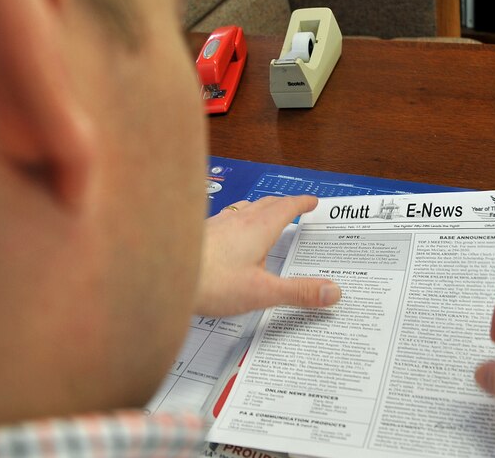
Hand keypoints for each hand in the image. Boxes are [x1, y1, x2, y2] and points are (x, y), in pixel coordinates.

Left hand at [194, 195, 340, 316]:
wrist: (160, 275)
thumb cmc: (210, 282)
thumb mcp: (262, 292)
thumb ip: (299, 292)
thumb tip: (333, 291)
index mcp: (258, 227)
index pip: (287, 207)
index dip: (302, 203)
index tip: (312, 201)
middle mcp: (237, 219)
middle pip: (266, 204)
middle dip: (283, 205)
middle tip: (294, 207)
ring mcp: (216, 224)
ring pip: (243, 209)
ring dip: (259, 210)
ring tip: (264, 217)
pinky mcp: (199, 233)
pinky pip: (225, 220)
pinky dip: (237, 222)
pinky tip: (228, 235)